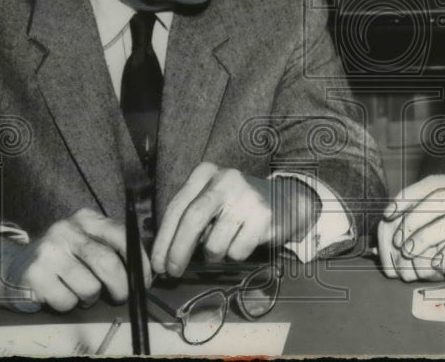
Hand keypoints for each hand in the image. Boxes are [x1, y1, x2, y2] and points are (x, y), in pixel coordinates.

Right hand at [0, 208, 148, 312]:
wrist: (11, 266)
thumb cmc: (61, 257)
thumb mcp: (85, 241)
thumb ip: (111, 248)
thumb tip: (143, 273)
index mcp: (85, 219)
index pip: (122, 236)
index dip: (139, 262)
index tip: (144, 281)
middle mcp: (66, 230)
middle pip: (107, 262)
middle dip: (121, 286)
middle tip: (121, 297)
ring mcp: (48, 252)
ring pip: (89, 287)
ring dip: (90, 298)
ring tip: (81, 292)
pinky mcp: (34, 276)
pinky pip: (68, 301)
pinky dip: (70, 305)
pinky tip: (60, 294)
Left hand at [151, 162, 319, 276]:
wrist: (286, 200)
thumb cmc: (238, 206)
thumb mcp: (211, 200)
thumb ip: (188, 218)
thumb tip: (163, 256)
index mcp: (206, 173)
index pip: (176, 207)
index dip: (163, 239)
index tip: (157, 264)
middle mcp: (225, 179)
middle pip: (192, 220)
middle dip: (177, 251)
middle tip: (172, 272)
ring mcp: (246, 196)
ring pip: (214, 243)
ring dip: (214, 255)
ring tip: (225, 244)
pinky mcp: (263, 216)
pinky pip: (237, 251)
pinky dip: (236, 255)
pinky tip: (244, 240)